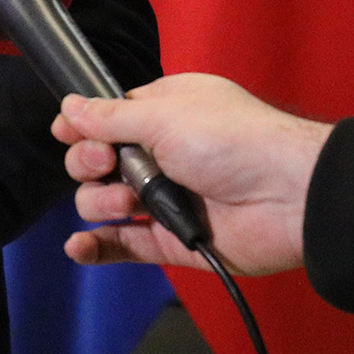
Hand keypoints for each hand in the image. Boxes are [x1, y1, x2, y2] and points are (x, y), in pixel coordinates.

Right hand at [50, 73, 330, 275]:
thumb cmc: (231, 139)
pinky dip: (96, 247)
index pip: (107, 118)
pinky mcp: (169, 239)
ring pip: (103, 202)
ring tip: (126, 201)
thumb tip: (69, 106)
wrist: (287, 196)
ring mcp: (163, 197)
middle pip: (97, 160)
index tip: (66, 131)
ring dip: (100, 202)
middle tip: (105, 164)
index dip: (83, 126)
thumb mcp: (165, 115)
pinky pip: (123, 245)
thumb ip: (110, 117)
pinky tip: (78, 246)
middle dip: (88, 162)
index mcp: (164, 111)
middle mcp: (161, 152)